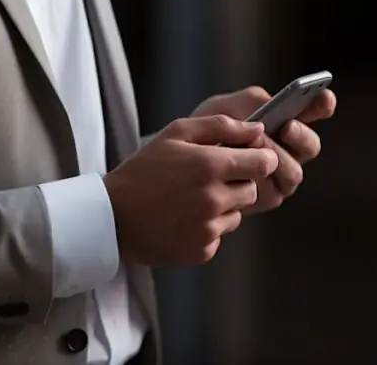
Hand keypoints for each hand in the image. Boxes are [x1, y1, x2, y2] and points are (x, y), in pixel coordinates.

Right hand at [103, 115, 278, 265]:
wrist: (111, 216)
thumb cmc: (143, 169)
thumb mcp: (176, 133)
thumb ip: (221, 126)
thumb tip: (258, 128)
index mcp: (210, 165)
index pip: (264, 163)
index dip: (259, 158)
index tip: (247, 158)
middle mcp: (214, 199)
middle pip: (252, 190)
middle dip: (238, 182)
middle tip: (208, 179)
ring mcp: (208, 228)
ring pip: (237, 214)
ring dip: (222, 206)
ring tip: (189, 200)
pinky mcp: (202, 251)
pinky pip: (219, 236)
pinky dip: (206, 228)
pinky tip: (181, 219)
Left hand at [191, 86, 336, 213]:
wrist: (184, 163)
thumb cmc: (207, 130)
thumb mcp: (223, 108)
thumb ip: (248, 102)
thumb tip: (269, 105)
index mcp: (285, 121)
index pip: (313, 111)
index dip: (322, 104)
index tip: (324, 95)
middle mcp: (290, 150)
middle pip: (310, 146)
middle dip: (301, 136)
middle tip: (286, 126)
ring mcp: (281, 176)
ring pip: (293, 172)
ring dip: (276, 157)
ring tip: (255, 146)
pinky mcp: (267, 198)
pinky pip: (272, 192)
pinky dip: (258, 180)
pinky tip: (242, 172)